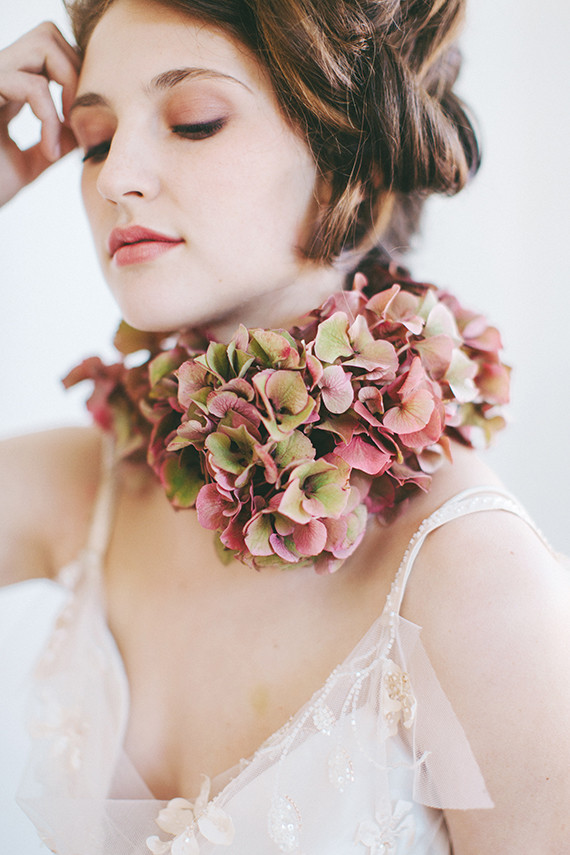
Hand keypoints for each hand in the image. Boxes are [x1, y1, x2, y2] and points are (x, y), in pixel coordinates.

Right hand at [0, 22, 79, 207]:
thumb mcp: (30, 164)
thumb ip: (54, 144)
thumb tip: (82, 130)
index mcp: (7, 88)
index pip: (50, 54)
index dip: (76, 79)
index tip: (80, 125)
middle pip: (49, 34)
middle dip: (77, 72)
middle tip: (78, 119)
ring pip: (43, 43)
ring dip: (69, 85)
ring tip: (68, 128)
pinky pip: (32, 85)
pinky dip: (51, 119)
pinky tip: (50, 150)